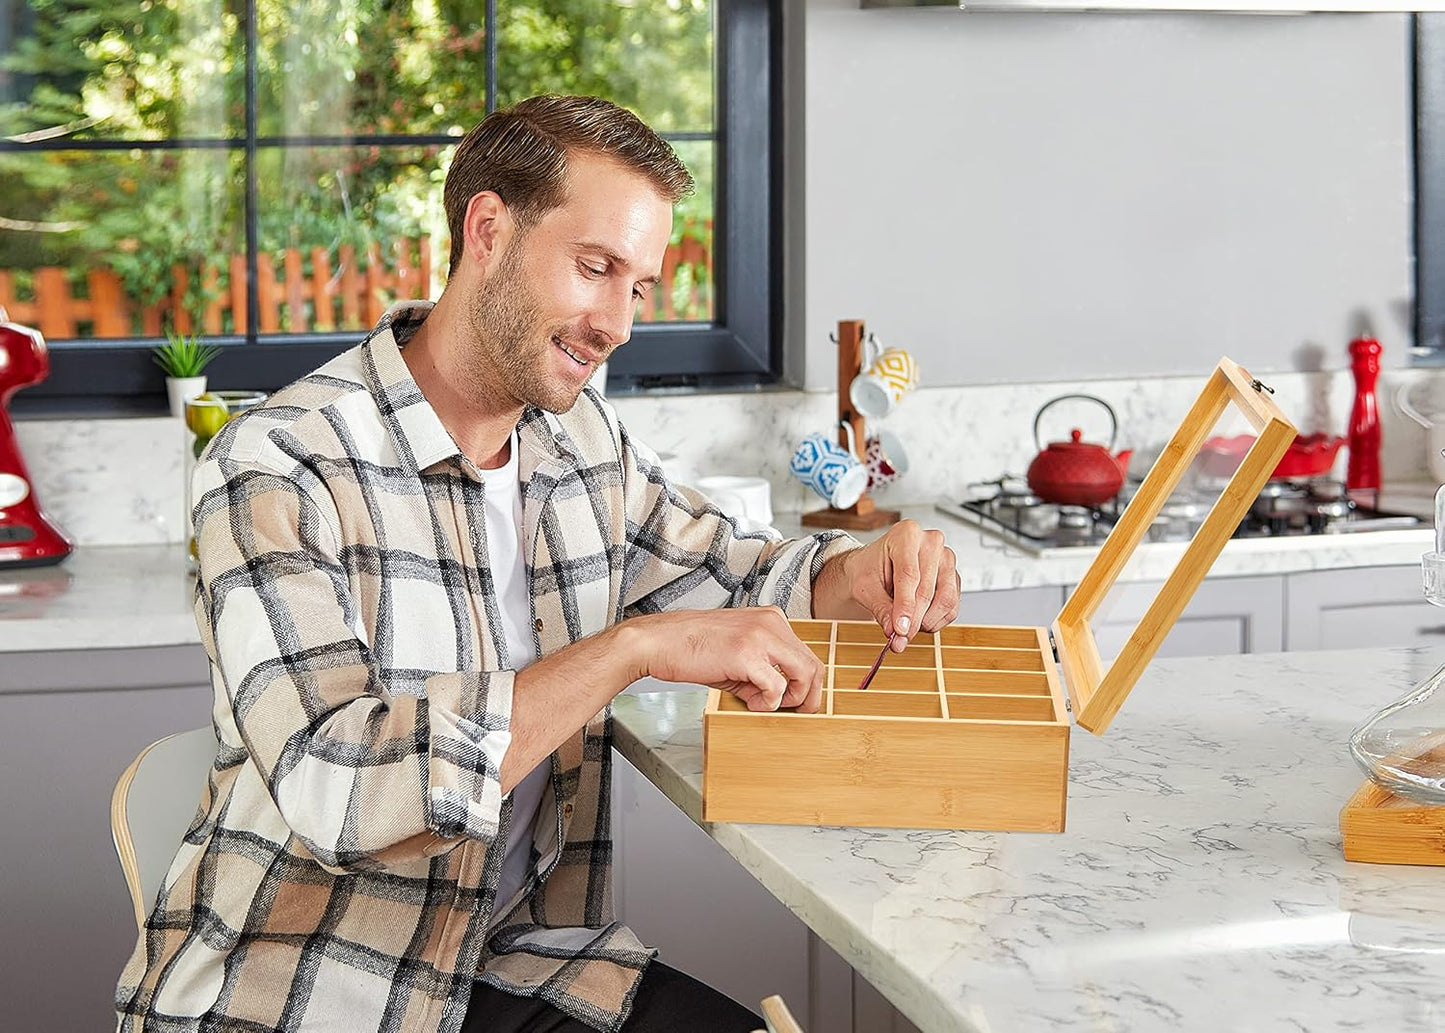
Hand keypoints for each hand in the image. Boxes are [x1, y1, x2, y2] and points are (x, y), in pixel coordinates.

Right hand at [629, 607, 824, 712]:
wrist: (659, 642)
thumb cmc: (691, 647)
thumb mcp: (737, 654)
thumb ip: (763, 670)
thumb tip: (779, 696)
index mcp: (771, 619)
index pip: (806, 653)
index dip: (806, 684)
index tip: (796, 701)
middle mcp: (771, 623)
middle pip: (814, 665)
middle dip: (808, 696)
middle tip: (795, 712)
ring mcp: (761, 636)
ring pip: (805, 674)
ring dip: (792, 699)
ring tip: (765, 705)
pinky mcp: (747, 654)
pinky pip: (777, 687)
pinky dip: (768, 703)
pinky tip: (750, 703)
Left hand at [838, 520, 959, 650]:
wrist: (875, 567)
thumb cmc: (869, 570)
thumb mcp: (866, 588)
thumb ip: (882, 610)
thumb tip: (896, 634)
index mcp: (906, 534)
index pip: (909, 575)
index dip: (905, 606)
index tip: (900, 630)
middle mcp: (931, 542)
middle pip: (926, 589)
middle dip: (913, 620)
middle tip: (900, 639)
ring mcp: (946, 559)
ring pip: (945, 599)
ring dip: (926, 621)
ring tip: (906, 627)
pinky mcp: (954, 576)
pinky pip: (951, 606)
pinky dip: (936, 621)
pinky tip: (918, 621)